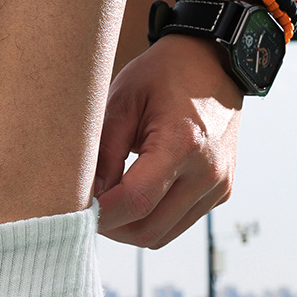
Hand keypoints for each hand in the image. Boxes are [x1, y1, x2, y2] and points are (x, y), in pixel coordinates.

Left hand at [95, 34, 242, 247]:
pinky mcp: (221, 191)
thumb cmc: (165, 74)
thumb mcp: (123, 102)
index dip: (101, 214)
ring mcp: (218, 185)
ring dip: (131, 228)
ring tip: (110, 203)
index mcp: (182, 144)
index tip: (76, 210)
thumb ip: (104, 153)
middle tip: (87, 210)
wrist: (213, 62)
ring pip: (163, 235)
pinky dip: (153, 218)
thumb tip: (90, 197)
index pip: (135, 201)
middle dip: (112, 227)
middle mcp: (207, 172)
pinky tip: (136, 195)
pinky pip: (179, 222)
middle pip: (149, 229)